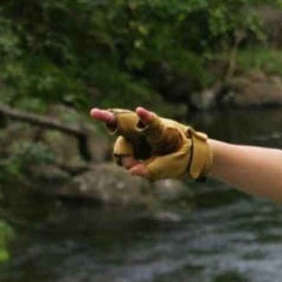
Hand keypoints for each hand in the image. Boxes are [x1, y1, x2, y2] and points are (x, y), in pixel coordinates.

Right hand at [88, 106, 212, 180]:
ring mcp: (136, 136)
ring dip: (125, 158)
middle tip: (93, 112)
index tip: (140, 110)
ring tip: (137, 167)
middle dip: (108, 117)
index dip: (146, 118)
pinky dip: (125, 160)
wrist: (188, 156)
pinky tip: (135, 165)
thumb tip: (132, 171)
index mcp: (161, 131)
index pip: (153, 124)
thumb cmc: (184, 157)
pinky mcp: (131, 144)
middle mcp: (146, 130)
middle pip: (124, 121)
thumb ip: (153, 170)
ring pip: (122, 145)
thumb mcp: (173, 166)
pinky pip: (122, 154)